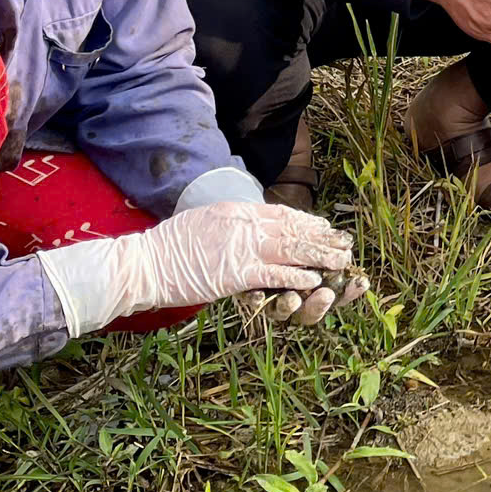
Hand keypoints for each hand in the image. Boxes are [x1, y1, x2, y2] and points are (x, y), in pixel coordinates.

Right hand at [48, 202, 359, 334]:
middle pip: (292, 229)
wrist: (146, 264)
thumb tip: (248, 224)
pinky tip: (314, 280)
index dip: (306, 220)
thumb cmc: (169, 247)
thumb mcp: (204, 221)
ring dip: (318, 255)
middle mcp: (242, 224)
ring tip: (341, 261)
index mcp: (235, 210)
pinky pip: (273, 274)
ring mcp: (240, 248)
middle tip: (344, 243)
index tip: (324, 225)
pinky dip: (296, 277)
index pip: (280, 213)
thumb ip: (230, 223)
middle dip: (320, 237)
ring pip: (290, 250)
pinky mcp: (235, 274)